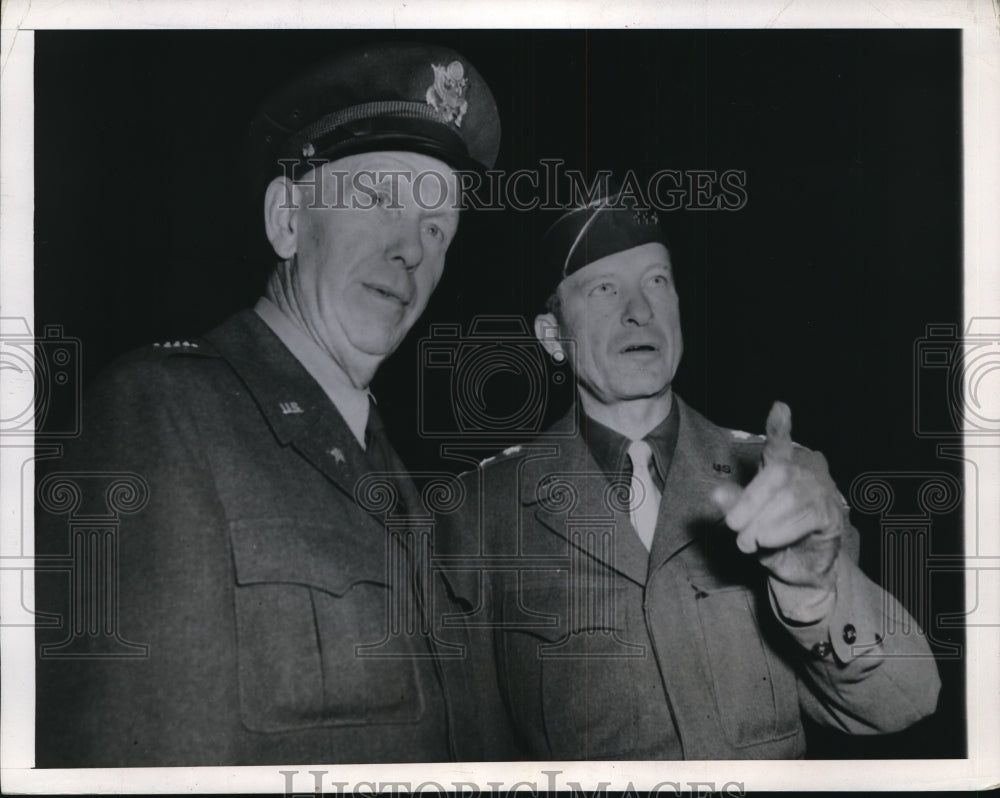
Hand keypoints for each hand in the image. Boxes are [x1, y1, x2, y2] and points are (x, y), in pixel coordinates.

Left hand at [712, 401, 842, 592]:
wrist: (797, 572)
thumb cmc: (770, 540)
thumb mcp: (747, 523)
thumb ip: (735, 506)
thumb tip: (717, 494)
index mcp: (779, 472)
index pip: (779, 446)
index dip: (780, 428)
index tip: (780, 407)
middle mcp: (803, 476)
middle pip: (777, 474)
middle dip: (750, 500)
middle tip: (733, 525)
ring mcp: (820, 495)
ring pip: (789, 497)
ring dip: (762, 522)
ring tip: (749, 541)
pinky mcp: (830, 516)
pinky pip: (804, 517)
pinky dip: (780, 530)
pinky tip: (767, 540)